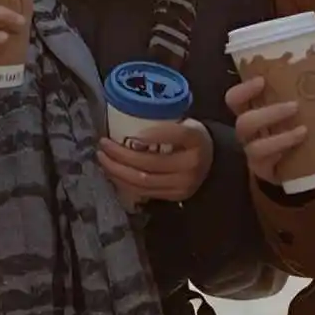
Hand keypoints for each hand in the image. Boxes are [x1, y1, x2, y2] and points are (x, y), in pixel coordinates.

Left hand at [97, 119, 213, 205]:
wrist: (210, 162)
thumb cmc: (190, 138)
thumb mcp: (185, 123)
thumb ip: (164, 123)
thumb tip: (126, 118)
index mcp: (196, 138)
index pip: (177, 135)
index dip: (154, 134)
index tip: (132, 134)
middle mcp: (192, 164)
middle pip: (151, 163)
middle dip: (121, 155)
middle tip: (104, 145)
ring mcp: (183, 184)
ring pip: (143, 181)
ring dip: (117, 171)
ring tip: (103, 158)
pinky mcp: (174, 196)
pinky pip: (143, 192)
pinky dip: (124, 182)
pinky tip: (113, 172)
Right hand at [224, 77, 314, 184]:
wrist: (291, 164)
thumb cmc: (290, 127)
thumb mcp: (302, 110)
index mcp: (251, 111)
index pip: (235, 99)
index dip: (243, 90)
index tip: (262, 80)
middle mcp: (247, 132)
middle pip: (244, 122)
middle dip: (268, 114)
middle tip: (294, 106)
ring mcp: (253, 153)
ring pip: (255, 147)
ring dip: (280, 138)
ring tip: (304, 131)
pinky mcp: (262, 170)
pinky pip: (266, 165)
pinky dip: (282, 155)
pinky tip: (296, 149)